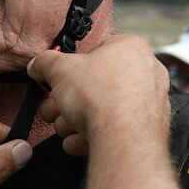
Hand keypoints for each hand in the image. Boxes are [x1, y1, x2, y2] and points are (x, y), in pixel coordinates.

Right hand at [28, 35, 170, 147]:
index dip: (71, 68)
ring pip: (105, 109)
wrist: (124, 140)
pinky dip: (95, 135)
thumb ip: (45, 63)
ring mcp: (151, 102)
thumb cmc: (102, 98)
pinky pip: (116, 129)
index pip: (95, 51)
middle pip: (97, 84)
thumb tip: (38, 64)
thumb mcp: (59, 69)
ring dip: (77, 120)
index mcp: (131, 48)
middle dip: (70, 100)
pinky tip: (79, 141)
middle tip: (55, 108)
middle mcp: (146, 72)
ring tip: (65, 127)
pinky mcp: (149, 129)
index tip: (57, 80)